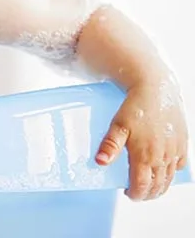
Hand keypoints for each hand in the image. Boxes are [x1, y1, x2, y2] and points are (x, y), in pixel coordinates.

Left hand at [96, 81, 188, 199]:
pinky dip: (172, 173)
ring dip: (160, 187)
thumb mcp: (117, 125)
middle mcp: (162, 157)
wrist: (156, 88)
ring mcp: (174, 151)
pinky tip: (165, 171)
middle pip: (157, 186)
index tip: (128, 193)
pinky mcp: (182, 143)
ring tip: (150, 187)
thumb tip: (99, 162)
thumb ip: (109, 145)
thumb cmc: (136, 106)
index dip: (135, 193)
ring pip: (169, 178)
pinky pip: (179, 165)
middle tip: (139, 193)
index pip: (142, 185)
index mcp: (145, 155)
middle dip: (148, 194)